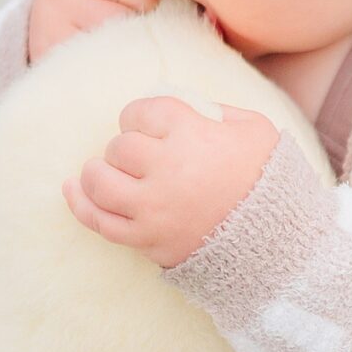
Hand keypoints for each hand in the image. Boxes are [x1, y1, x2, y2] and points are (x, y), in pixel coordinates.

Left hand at [64, 96, 277, 269]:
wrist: (280, 246)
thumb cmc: (271, 184)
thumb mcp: (255, 130)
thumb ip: (216, 110)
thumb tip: (186, 106)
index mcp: (192, 134)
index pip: (142, 112)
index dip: (142, 117)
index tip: (152, 126)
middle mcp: (166, 169)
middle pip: (120, 146)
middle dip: (127, 147)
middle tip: (144, 157)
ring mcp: (153, 208)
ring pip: (99, 180)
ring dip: (98, 171)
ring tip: (109, 172)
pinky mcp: (147, 240)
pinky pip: (99, 221)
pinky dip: (79, 203)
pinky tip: (71, 188)